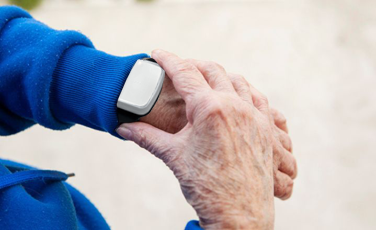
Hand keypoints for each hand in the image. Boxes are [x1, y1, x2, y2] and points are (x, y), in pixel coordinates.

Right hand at [117, 50, 274, 228]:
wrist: (239, 215)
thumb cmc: (206, 187)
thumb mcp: (173, 157)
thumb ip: (146, 137)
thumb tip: (122, 128)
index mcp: (209, 109)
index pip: (184, 73)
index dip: (168, 60)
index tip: (157, 53)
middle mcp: (235, 106)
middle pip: (212, 70)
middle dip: (193, 65)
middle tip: (179, 68)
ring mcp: (254, 115)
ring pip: (238, 80)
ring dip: (220, 75)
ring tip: (206, 79)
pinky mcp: (266, 128)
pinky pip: (258, 97)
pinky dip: (244, 90)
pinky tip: (237, 95)